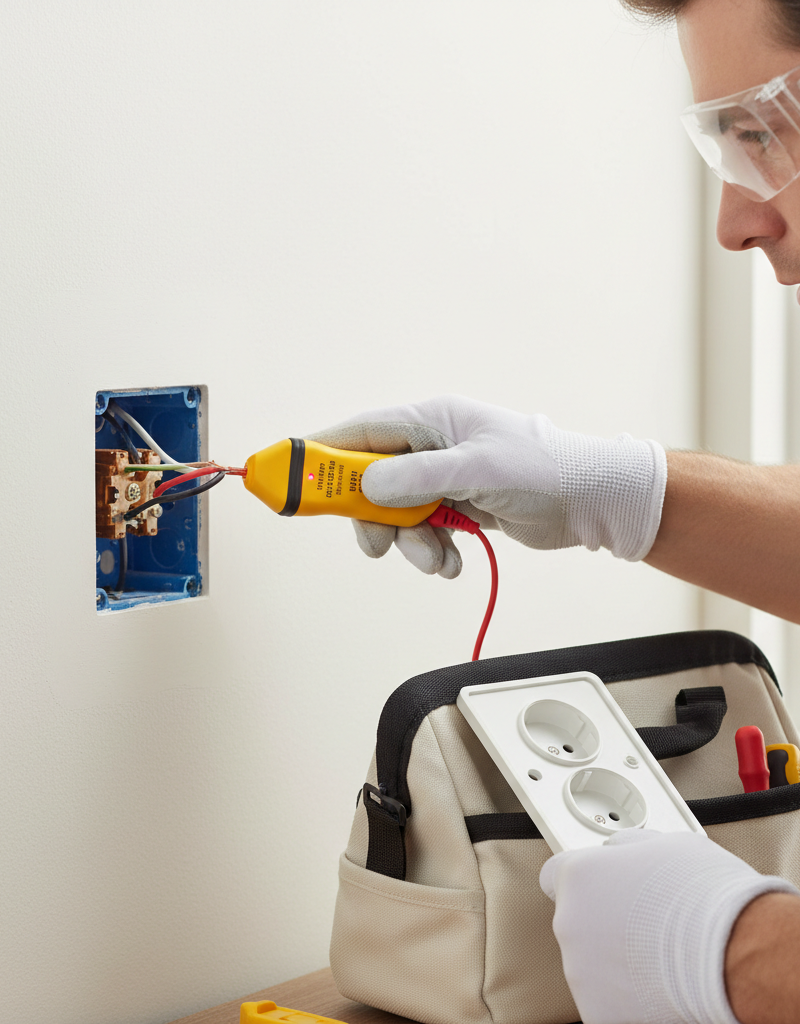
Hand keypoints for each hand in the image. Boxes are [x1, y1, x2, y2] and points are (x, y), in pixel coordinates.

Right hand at [308, 395, 665, 577]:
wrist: (592, 502)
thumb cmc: (543, 470)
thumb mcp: (476, 471)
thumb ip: (416, 478)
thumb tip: (366, 484)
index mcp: (432, 421)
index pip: (360, 433)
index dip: (321, 454)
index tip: (290, 479)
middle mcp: (432, 447)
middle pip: (370, 481)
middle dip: (373, 518)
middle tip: (378, 545)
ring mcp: (443, 479)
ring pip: (396, 515)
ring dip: (410, 544)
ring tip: (439, 560)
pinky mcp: (458, 507)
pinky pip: (423, 532)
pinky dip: (432, 552)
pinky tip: (455, 560)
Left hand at [539, 830, 798, 1023]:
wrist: (732, 954)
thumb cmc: (704, 895)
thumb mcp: (664, 844)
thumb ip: (627, 847)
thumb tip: (618, 849)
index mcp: (578, 876)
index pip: (555, 875)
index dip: (582, 881)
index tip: (599, 887)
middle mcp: (570, 923)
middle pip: (577, 921)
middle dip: (604, 923)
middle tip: (646, 925)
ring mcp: (581, 972)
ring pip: (590, 963)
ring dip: (615, 959)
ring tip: (660, 955)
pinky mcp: (599, 1013)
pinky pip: (607, 1000)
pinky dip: (627, 997)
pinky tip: (659, 985)